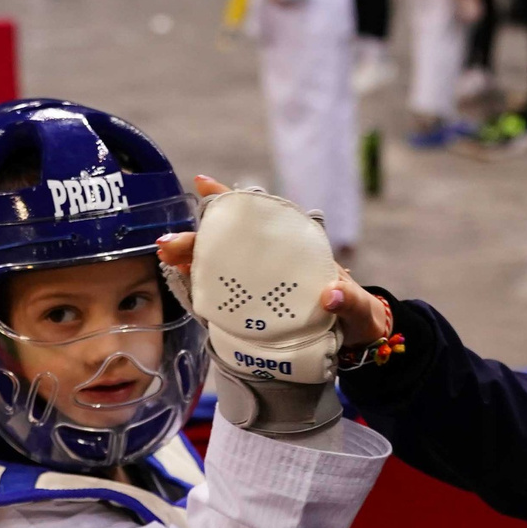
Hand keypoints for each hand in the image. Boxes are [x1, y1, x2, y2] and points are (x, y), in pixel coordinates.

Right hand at [157, 176, 391, 348]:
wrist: (357, 345)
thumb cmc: (359, 315)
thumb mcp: (359, 307)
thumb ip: (349, 300)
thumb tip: (332, 294)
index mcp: (294, 252)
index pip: (259, 220)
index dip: (229, 201)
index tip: (201, 183)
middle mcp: (270, 266)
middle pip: (226, 245)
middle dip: (196, 239)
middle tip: (168, 243)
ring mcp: (258, 290)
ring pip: (216, 269)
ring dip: (190, 262)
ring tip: (167, 258)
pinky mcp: (252, 316)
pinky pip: (220, 302)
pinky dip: (200, 292)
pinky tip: (182, 284)